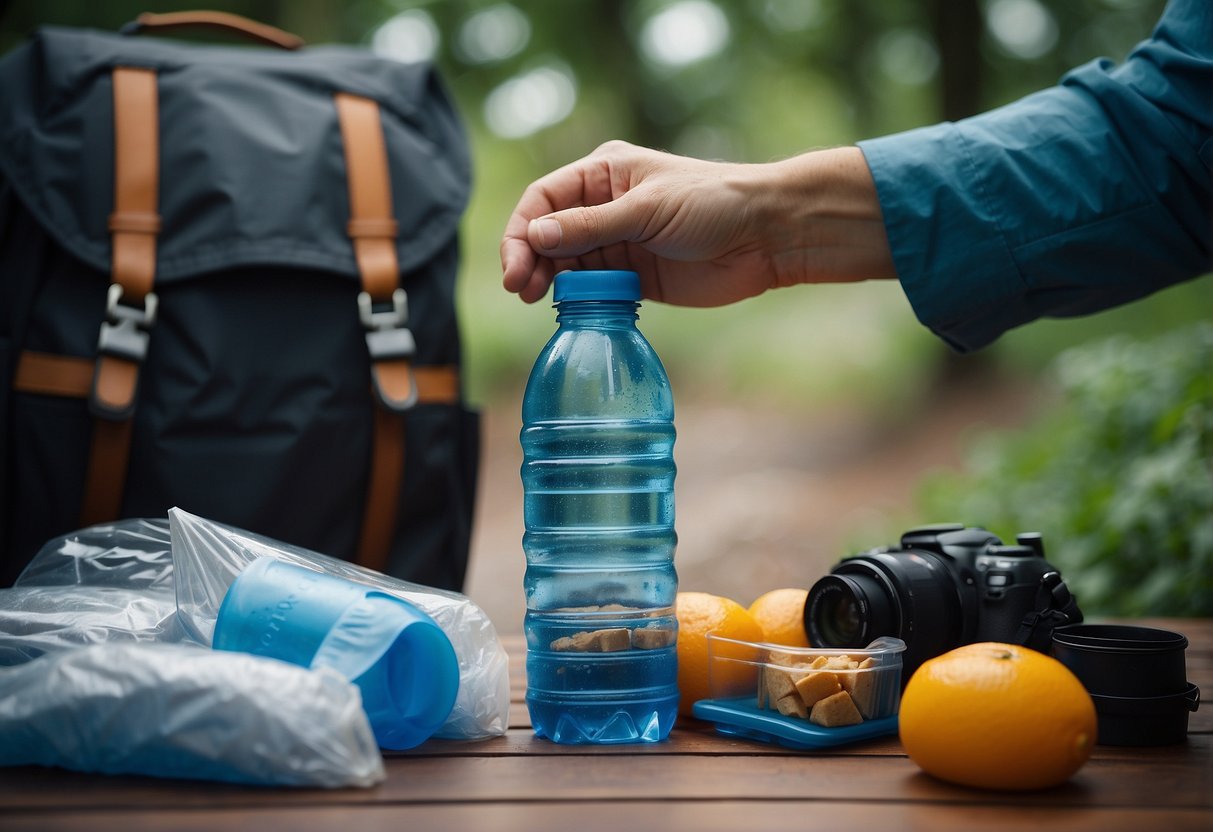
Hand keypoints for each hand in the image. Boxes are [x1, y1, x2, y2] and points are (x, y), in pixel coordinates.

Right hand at [500, 140, 895, 305]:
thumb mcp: (647, 209)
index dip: (522, 230)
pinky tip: (567, 309)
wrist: (766, 236)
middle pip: (548, 234)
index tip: (515, 264)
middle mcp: (605, 207)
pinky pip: (593, 290)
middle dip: (529, 259)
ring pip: (567, 264)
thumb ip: (591, 225)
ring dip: (549, 281)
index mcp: (604, 174)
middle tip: (521, 289)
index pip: (543, 199)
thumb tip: (536, 234)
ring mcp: (619, 244)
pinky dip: (577, 299)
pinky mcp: (634, 278)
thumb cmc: (713, 203)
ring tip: (537, 299)